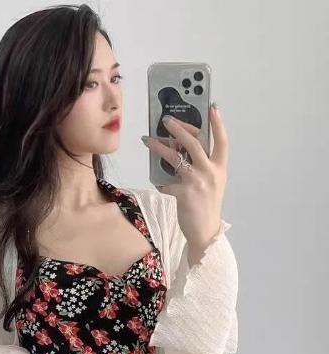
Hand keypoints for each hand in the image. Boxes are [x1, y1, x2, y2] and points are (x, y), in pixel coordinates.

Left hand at [142, 104, 228, 252]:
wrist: (205, 231)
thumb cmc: (206, 206)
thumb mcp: (212, 183)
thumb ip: (202, 166)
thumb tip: (181, 149)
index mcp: (220, 168)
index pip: (221, 141)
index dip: (218, 123)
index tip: (212, 107)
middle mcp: (210, 172)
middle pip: (194, 143)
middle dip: (179, 128)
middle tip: (166, 120)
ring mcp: (197, 182)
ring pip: (176, 157)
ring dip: (159, 146)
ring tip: (147, 139)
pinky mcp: (183, 193)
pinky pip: (166, 182)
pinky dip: (159, 181)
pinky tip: (157, 182)